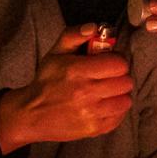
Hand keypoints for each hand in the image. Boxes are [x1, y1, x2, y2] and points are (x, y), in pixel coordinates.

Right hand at [0, 24, 133, 153]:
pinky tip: (104, 105)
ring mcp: (91, 114)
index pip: (118, 64)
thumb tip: (94, 28)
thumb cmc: (46, 81)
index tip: (108, 63)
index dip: (116, 61)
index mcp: (77, 70)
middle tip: (108, 77)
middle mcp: (86, 93)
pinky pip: (119, 117)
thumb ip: (74, 35)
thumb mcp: (55, 53)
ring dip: (119, 94)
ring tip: (107, 92)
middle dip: (119, 77)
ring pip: (125, 100)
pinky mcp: (94, 129)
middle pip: (125, 82)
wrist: (31, 114)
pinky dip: (115, 110)